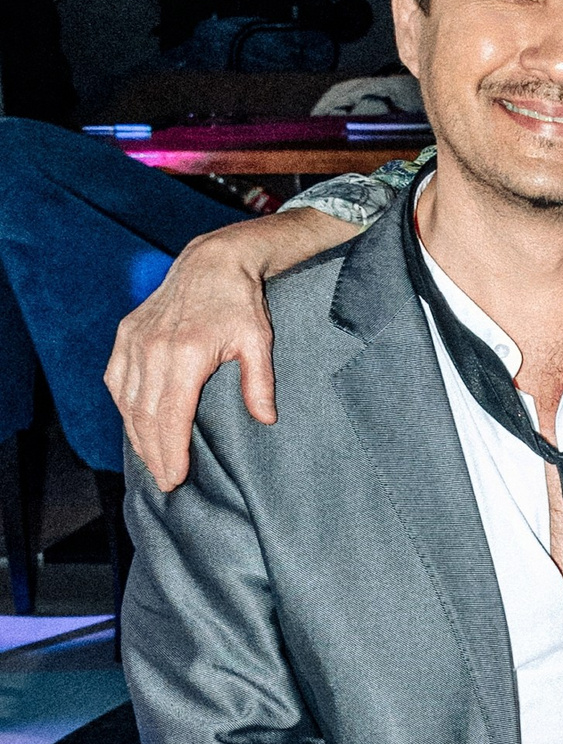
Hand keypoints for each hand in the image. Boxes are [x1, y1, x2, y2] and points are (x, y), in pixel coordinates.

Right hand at [107, 207, 353, 488]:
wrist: (212, 261)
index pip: (171, 415)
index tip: (174, 477)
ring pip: (127, 400)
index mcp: (186, 352)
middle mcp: (153, 348)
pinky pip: (116, 379)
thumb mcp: (258, 341)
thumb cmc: (240, 303)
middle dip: (153, 453)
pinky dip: (123, 407)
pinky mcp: (126, 334)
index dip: (170, 450)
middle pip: (145, 415)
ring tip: (151, 462)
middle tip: (165, 481)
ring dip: (136, 435)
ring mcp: (135, 340)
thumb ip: (259, 382)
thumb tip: (265, 419)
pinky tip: (134, 426)